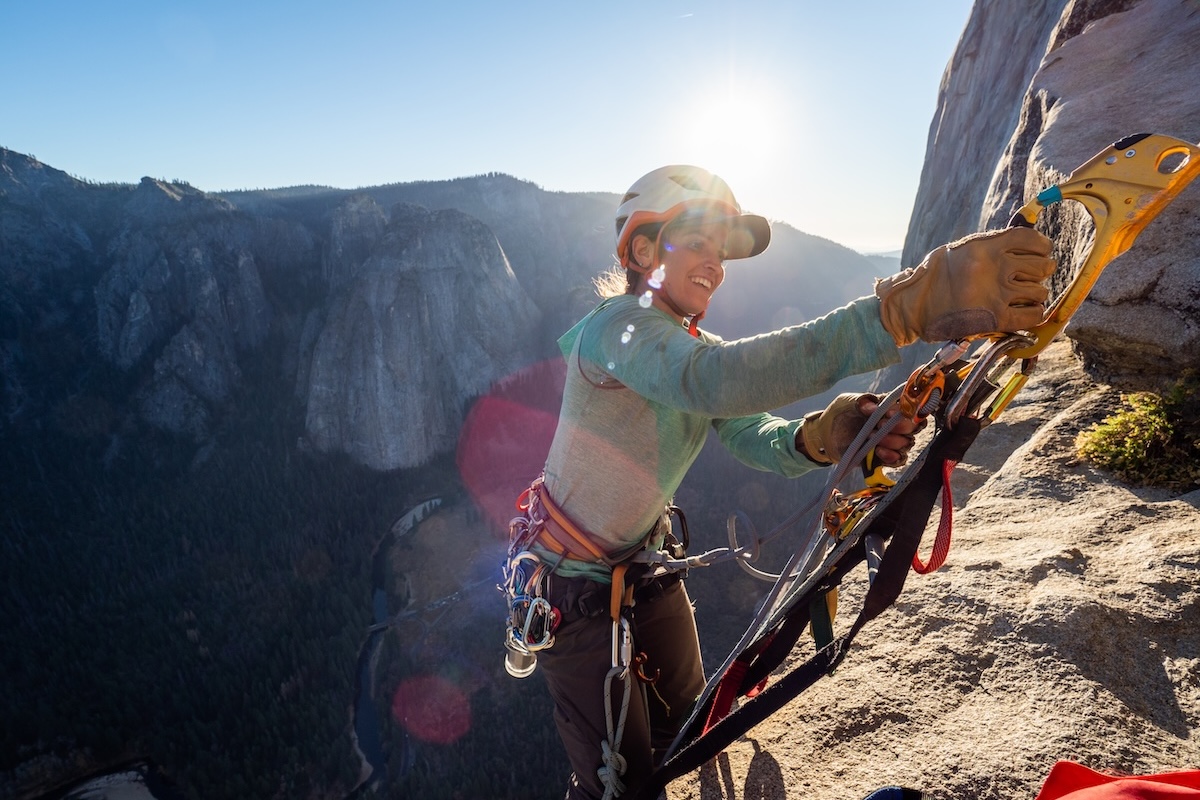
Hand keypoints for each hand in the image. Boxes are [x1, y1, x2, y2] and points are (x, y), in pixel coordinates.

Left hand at [799, 393, 923, 465]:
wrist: (825, 435)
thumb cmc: (839, 414)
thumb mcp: (848, 402)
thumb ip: (862, 403)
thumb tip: (874, 408)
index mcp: (890, 406)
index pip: (911, 407)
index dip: (907, 410)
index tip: (889, 413)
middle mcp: (894, 423)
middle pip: (914, 427)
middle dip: (901, 427)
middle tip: (880, 425)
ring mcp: (891, 440)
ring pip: (907, 443)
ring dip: (893, 441)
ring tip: (872, 437)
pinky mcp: (884, 456)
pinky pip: (899, 459)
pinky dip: (891, 456)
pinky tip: (878, 451)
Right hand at [874, 227, 1056, 346]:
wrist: (913, 306)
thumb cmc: (934, 276)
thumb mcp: (960, 250)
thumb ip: (989, 247)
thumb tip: (1020, 245)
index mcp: (986, 247)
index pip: (1032, 239)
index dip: (1042, 246)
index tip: (1041, 252)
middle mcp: (995, 268)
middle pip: (1042, 266)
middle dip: (1041, 271)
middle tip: (1031, 277)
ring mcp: (997, 294)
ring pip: (1040, 291)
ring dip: (1035, 294)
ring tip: (1023, 297)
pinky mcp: (996, 319)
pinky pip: (1033, 315)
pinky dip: (1034, 314)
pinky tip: (1024, 312)